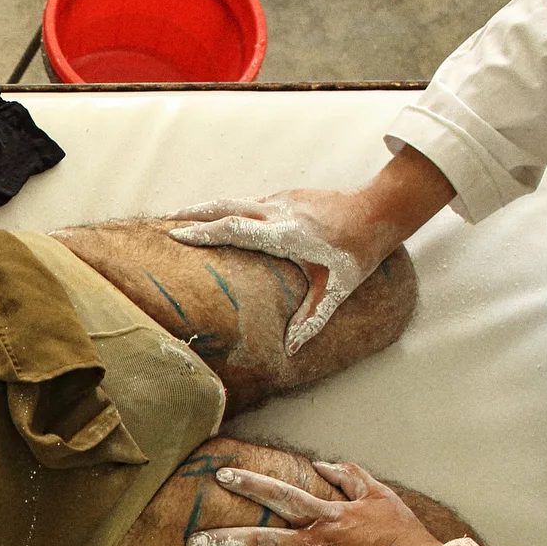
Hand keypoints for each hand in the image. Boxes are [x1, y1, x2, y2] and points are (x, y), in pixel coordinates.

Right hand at [166, 190, 383, 354]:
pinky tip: (223, 220)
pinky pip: (252, 202)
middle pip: (225, 205)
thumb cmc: (358, 253)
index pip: (233, 228)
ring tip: (185, 220)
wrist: (381, 210)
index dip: (202, 231)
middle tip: (165, 222)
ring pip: (237, 200)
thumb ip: (311, 320)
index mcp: (284, 234)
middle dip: (193, 213)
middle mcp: (278, 212)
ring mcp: (282, 199)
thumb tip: (290, 349)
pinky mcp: (288, 195)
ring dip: (209, 208)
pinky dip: (231, 209)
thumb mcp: (335, 291)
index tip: (175, 235)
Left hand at [182, 460, 440, 545]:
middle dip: (222, 541)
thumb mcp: (378, 495)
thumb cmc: (400, 534)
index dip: (251, 483)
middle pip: (258, 541)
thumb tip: (323, 465)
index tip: (222, 474)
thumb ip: (349, 476)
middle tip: (191, 544)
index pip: (280, 494)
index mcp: (322, 518)